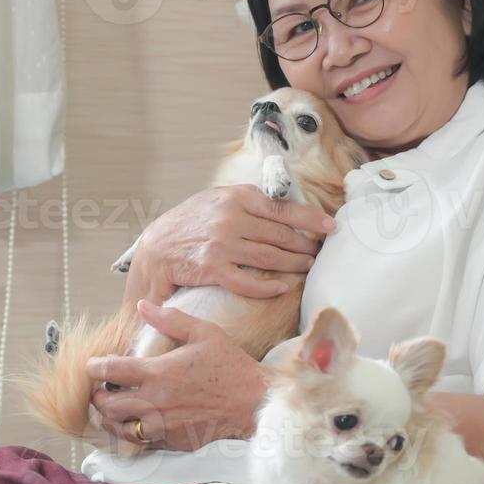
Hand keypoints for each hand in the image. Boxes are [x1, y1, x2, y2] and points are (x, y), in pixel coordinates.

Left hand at [87, 301, 268, 451]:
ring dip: (110, 419)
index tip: (91, 365)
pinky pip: (141, 442)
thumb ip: (170, 319)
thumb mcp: (204, 333)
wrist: (253, 403)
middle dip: (98, 397)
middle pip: (108, 404)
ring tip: (111, 410)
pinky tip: (134, 424)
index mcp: (159, 372)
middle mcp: (155, 401)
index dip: (94, 367)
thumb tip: (143, 305)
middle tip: (99, 390)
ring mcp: (163, 425)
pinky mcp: (172, 441)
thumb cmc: (230, 366)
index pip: (111, 370)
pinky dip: (132, 434)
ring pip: (119, 428)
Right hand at [123, 184, 335, 306]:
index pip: (283, 209)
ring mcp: (221, 244)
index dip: (311, 219)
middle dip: (305, 246)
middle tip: (318, 253)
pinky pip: (248, 281)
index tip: (330, 226)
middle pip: (281, 235)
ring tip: (307, 267)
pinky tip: (281, 286)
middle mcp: (231, 218)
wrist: (154, 247)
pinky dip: (268, 286)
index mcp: (236, 197)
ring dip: (293, 264)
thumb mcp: (217, 200)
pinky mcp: (212, 269)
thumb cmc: (189, 223)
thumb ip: (247, 202)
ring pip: (270, 257)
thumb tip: (285, 208)